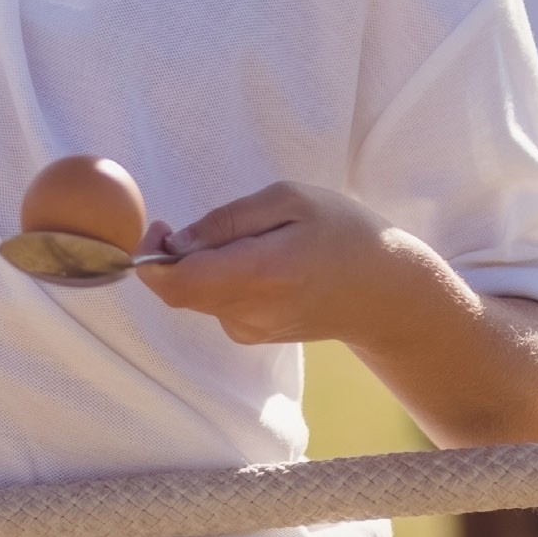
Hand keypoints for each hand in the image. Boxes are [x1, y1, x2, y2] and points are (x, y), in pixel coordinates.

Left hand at [135, 181, 411, 347]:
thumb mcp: (291, 200)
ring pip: (197, 295)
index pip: (177, 283)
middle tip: (205, 226)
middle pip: (179, 291)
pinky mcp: (252, 336)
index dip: (152, 257)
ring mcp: (250, 331)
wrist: (385, 291)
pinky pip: (216, 303)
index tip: (160, 226)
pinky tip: (262, 266)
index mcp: (260, 274)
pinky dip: (222, 280)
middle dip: (175, 257)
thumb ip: (228, 219)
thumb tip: (176, 241)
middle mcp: (249, 312)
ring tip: (254, 244)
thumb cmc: (344, 232)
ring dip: (204, 267)